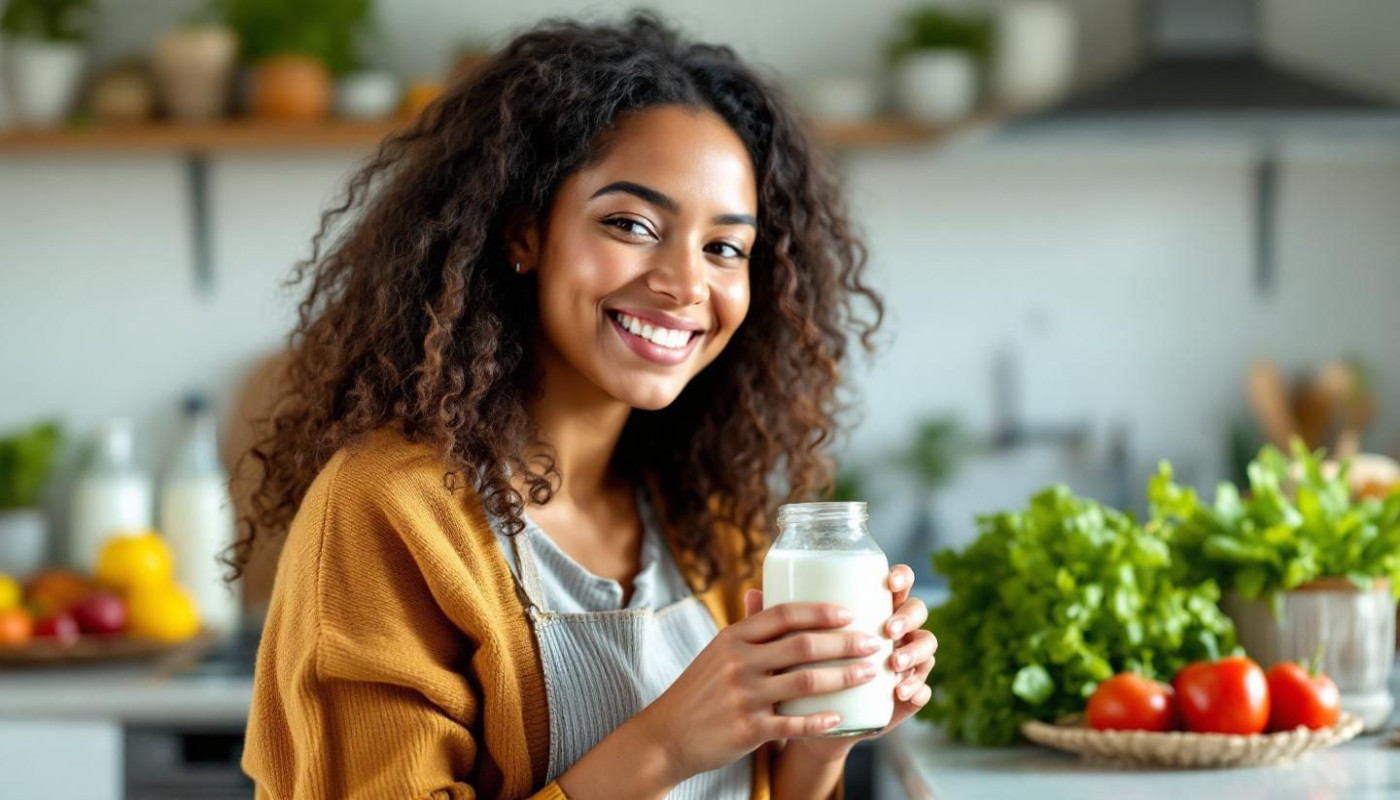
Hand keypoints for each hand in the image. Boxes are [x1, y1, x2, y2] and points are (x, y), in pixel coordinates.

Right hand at [630, 599, 882, 784]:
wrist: (666, 735)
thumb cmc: (700, 690)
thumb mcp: (718, 652)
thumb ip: (748, 629)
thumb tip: (765, 590)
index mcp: (733, 637)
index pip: (783, 614)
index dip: (820, 612)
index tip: (851, 612)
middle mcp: (739, 663)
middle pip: (802, 646)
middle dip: (845, 643)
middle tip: (874, 643)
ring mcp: (744, 696)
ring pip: (805, 683)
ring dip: (844, 678)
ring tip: (870, 674)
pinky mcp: (748, 729)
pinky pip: (793, 724)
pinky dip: (820, 721)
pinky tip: (842, 718)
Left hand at [781, 564, 937, 762]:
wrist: (806, 719)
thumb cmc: (796, 668)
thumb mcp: (788, 642)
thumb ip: (775, 621)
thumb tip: (751, 594)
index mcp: (872, 608)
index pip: (897, 583)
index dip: (900, 577)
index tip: (887, 581)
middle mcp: (893, 632)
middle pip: (917, 612)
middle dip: (908, 617)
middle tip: (888, 628)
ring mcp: (902, 663)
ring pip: (924, 649)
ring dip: (915, 653)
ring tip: (894, 663)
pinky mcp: (903, 697)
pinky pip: (923, 690)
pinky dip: (917, 690)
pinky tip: (904, 693)